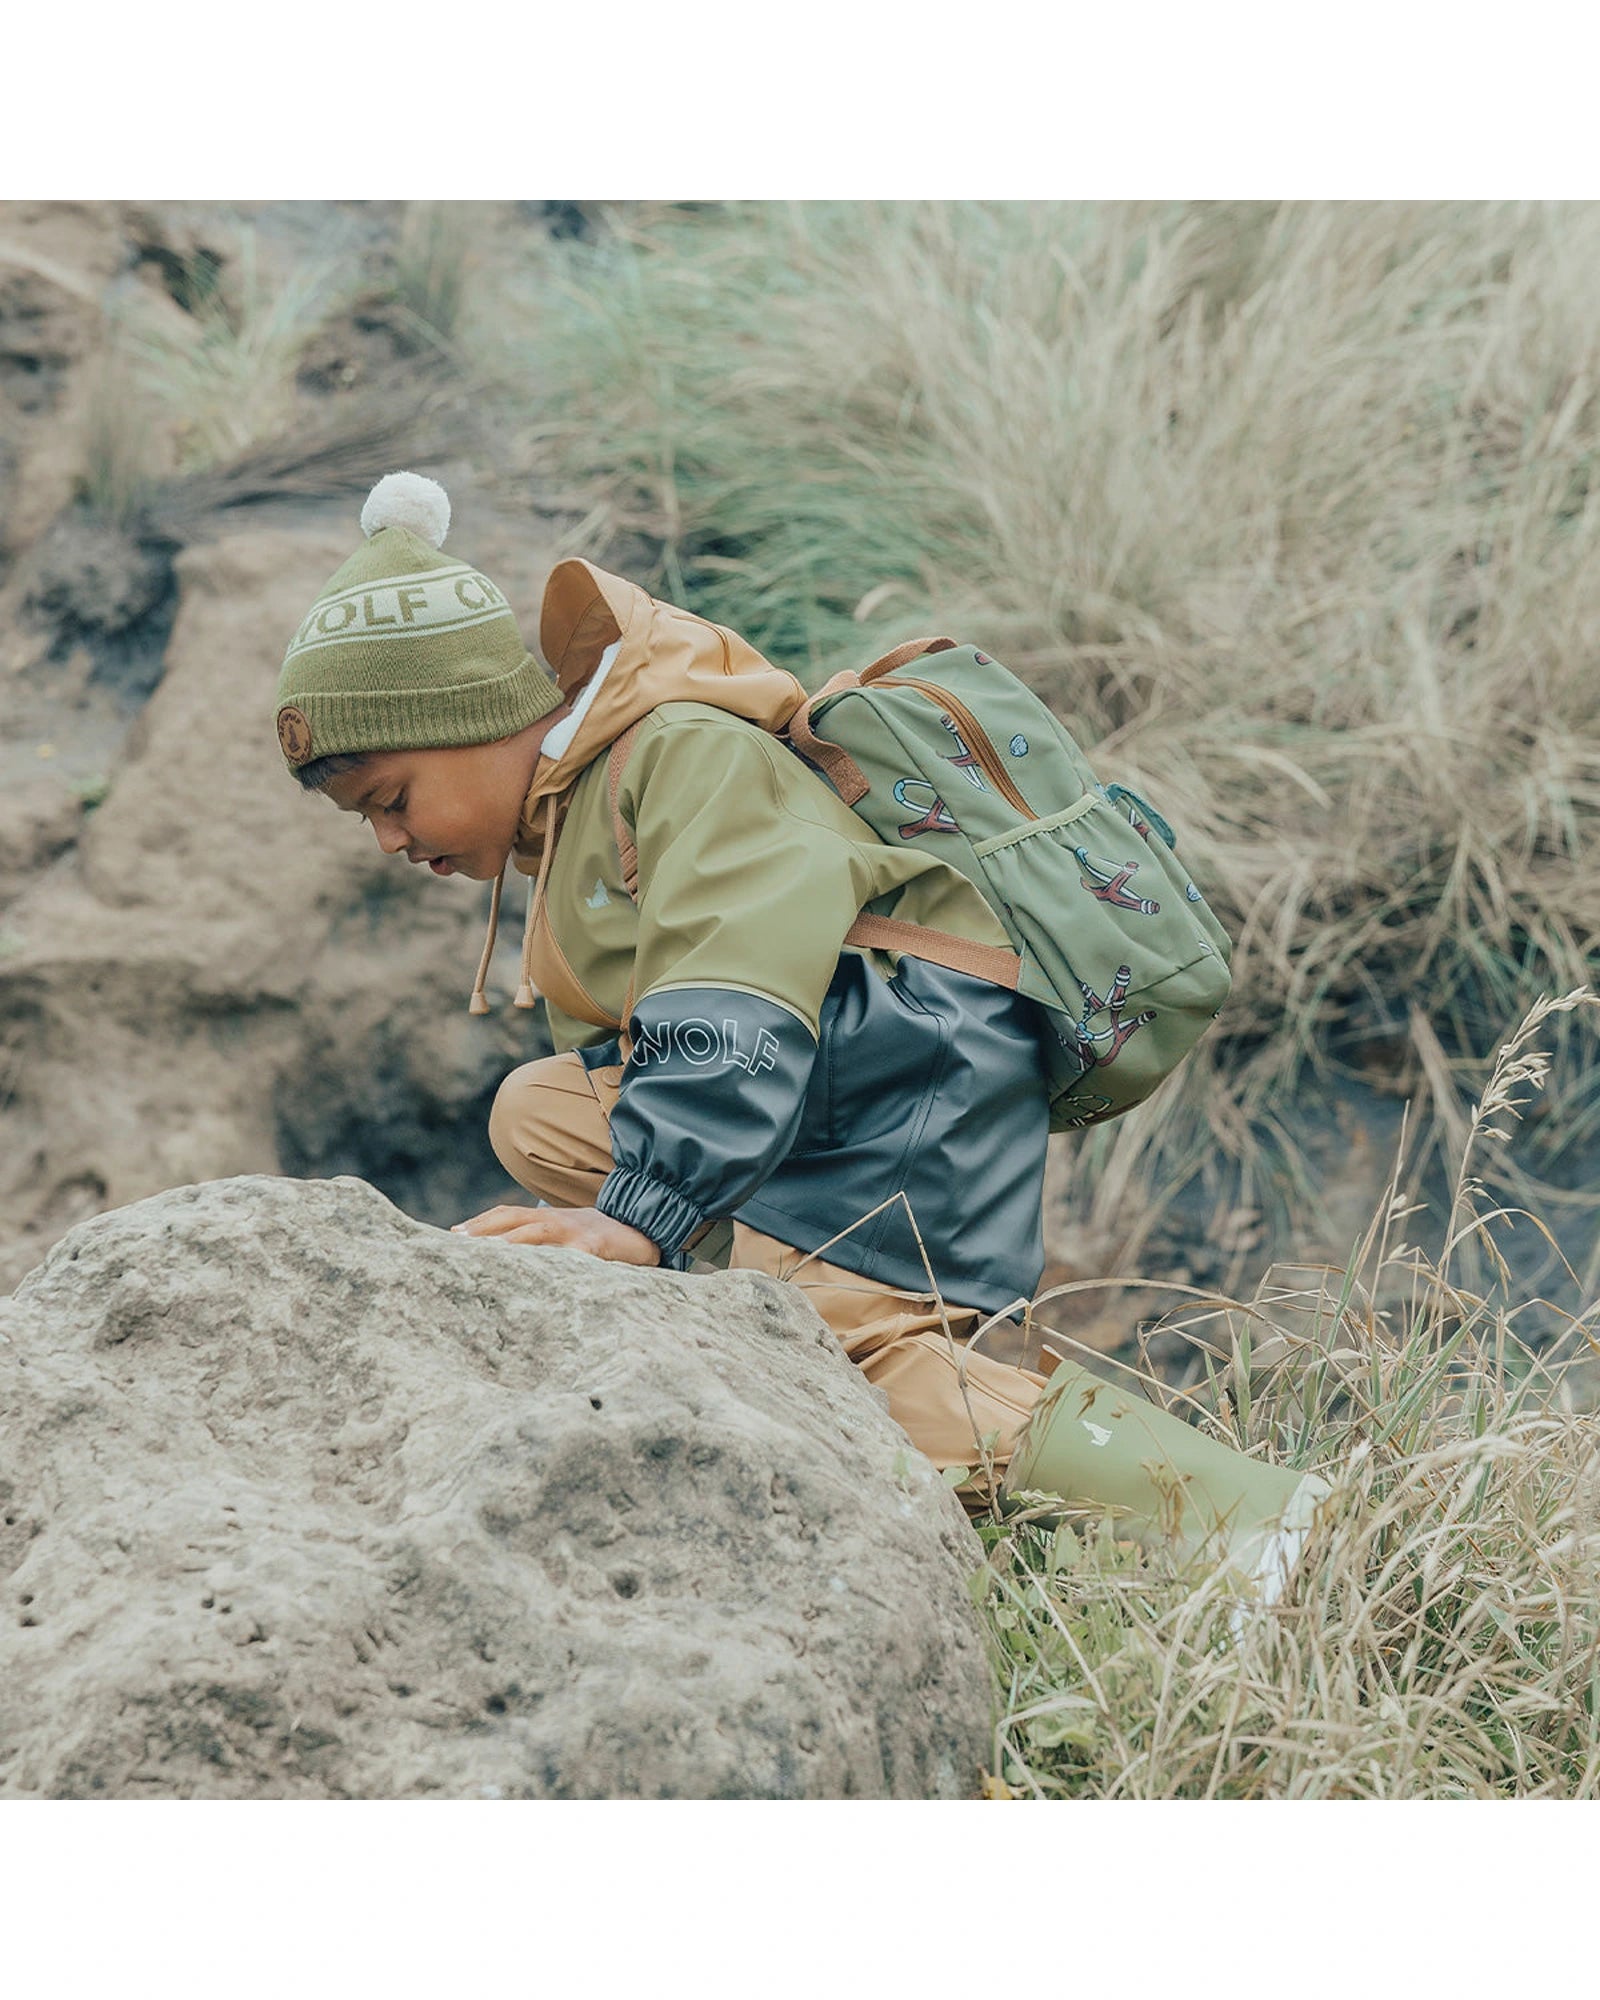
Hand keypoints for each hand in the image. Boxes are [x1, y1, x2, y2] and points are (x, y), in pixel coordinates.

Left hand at [451, 1204, 661, 1266]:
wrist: (640, 1227)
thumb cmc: (595, 1239)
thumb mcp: (564, 1235)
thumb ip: (539, 1243)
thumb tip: (502, 1258)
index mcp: (546, 1218)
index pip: (506, 1214)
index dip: (480, 1222)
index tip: (454, 1234)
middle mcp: (557, 1220)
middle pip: (515, 1217)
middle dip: (486, 1229)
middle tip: (461, 1243)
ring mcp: (577, 1232)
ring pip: (539, 1232)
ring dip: (513, 1241)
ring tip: (492, 1253)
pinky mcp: (598, 1247)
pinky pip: (578, 1256)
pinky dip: (564, 1264)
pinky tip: (550, 1275)